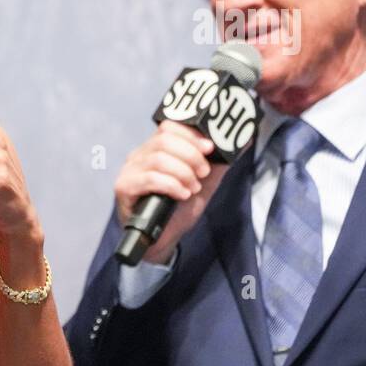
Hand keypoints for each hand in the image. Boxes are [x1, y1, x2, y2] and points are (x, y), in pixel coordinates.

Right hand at [114, 120, 230, 263]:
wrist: (164, 238)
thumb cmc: (179, 208)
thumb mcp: (204, 182)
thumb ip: (219, 161)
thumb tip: (242, 141)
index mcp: (155, 149)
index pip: (169, 126)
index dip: (191, 134)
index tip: (209, 148)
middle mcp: (139, 156)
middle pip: (164, 140)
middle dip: (191, 155)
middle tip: (203, 173)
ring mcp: (129, 171)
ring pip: (158, 159)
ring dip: (183, 173)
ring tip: (192, 188)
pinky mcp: (124, 188)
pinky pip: (150, 178)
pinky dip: (172, 185)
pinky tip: (182, 195)